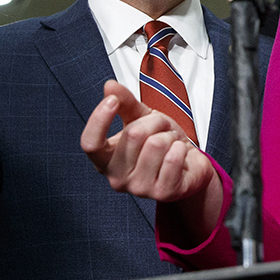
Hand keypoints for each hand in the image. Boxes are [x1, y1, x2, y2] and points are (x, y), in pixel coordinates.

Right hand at [80, 81, 215, 203]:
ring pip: (156, 144)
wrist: (189, 166)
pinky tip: (180, 155)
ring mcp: (139, 189)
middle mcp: (117, 179)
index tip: (112, 100)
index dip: (99, 119)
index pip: (90, 143)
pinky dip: (182, 148)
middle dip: (155, 121)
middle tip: (162, 128)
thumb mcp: (142, 118)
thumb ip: (125, 103)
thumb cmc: (161, 142)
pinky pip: (174, 157)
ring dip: (170, 136)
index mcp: (105, 160)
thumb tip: (109, 86)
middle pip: (133, 135)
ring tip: (171, 143)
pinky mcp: (163, 193)